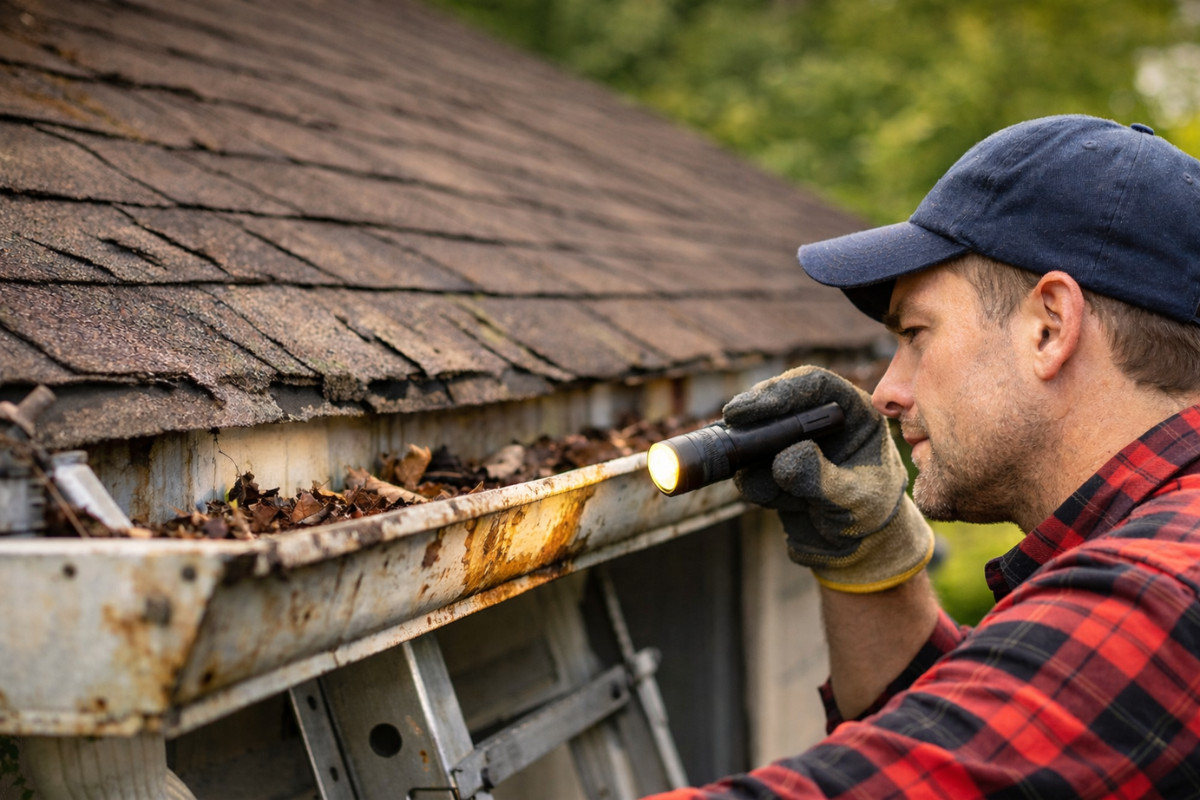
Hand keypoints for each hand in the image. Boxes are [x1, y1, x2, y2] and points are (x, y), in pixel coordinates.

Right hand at [723, 366, 932, 592]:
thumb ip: (822, 479)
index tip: (750, 409)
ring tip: (792, 499)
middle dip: (754, 416)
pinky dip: (760, 489)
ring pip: (756, 436)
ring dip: (758, 464)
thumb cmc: (870, 517)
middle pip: (777, 400)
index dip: (782, 390)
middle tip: (732, 425)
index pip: (816, 386)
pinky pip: (749, 469)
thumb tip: (786, 455)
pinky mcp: (772, 467)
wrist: (857, 551)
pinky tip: (789, 506)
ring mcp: (793, 443)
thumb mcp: (855, 502)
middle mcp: (820, 422)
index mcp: (853, 414)